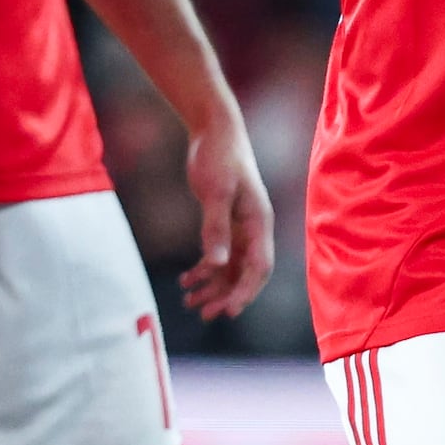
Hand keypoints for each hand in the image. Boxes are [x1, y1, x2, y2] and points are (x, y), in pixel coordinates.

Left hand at [177, 106, 275, 323]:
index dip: (246, 292)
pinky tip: (185, 281)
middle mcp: (254, 229)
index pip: (259, 267)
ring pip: (231, 268)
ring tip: (189, 302)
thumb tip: (216, 265)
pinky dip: (204, 270)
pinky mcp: (225, 222)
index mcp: (259, 222)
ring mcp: (240, 227)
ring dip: (213, 287)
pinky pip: (219, 255)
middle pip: (246, 273)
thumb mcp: (215, 192)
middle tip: (204, 314)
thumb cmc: (219, 156)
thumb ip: (216, 228)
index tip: (227, 311)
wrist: (215, 130)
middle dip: (227, 295)